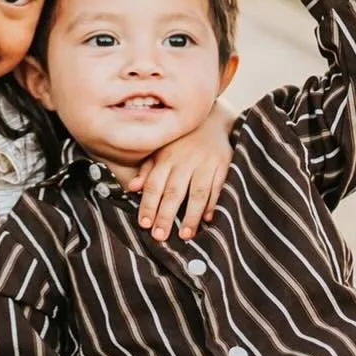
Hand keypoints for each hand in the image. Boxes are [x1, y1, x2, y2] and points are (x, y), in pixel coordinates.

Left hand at [129, 101, 232, 240]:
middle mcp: (185, 160)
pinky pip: (218, 187)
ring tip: (184, 235)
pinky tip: (208, 220)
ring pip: (197, 193)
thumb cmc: (181, 141)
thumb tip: (131, 188)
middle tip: (160, 236)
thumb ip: (147, 169)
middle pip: (174, 192)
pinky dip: (213, 204)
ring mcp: (205, 163)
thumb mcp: (161, 149)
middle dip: (166, 215)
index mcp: (166, 157)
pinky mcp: (223, 165)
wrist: (211, 120)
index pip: (154, 184)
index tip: (144, 224)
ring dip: (191, 215)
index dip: (148, 205)